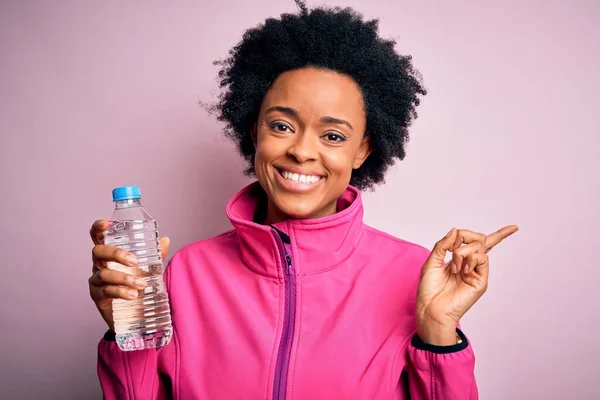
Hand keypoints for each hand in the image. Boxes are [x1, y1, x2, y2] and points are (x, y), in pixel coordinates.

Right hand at [88, 220, 169, 331]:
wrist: (136, 314)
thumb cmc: (138, 285)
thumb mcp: (148, 269)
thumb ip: (155, 255)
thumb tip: (166, 239)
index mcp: (110, 254)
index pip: (98, 237)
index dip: (98, 228)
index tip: (107, 224)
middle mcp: (100, 264)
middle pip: (98, 252)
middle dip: (116, 253)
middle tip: (135, 261)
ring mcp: (97, 281)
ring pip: (103, 273)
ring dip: (124, 278)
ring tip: (141, 284)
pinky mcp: (97, 296)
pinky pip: (106, 291)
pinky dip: (120, 291)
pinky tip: (132, 295)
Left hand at [416, 225, 518, 344]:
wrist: (431, 308)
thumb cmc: (429, 289)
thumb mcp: (431, 261)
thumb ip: (443, 245)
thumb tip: (455, 230)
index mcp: (460, 260)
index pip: (481, 244)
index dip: (500, 235)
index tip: (515, 227)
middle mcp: (471, 265)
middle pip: (480, 240)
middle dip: (465, 235)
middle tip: (452, 247)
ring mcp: (477, 273)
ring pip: (479, 247)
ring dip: (462, 252)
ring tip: (453, 267)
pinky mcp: (481, 281)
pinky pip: (482, 259)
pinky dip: (470, 259)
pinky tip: (461, 270)